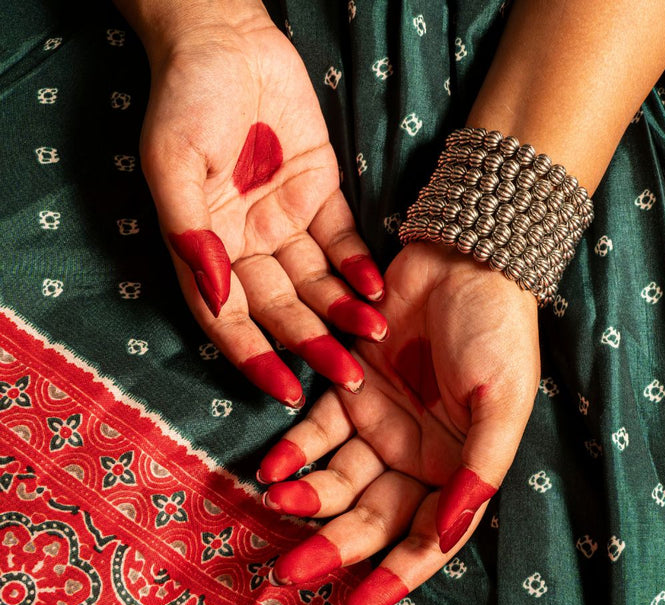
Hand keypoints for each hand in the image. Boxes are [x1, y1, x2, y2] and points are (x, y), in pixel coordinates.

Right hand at [135, 1, 385, 405]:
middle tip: (349, 378)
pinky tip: (376, 288)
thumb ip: (188, 230)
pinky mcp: (318, 196)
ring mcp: (285, 223)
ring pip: (318, 283)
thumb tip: (210, 291)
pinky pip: (341, 241)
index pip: (229, 319)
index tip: (285, 389)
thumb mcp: (170, 163)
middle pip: (282, 309)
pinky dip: (358, 266)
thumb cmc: (186, 98)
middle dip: (313, 343)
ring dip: (344, 311)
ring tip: (374, 334)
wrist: (226, 38)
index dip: (255, 356)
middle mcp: (246, 246)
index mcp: (205, 248)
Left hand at [258, 242, 539, 604]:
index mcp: (458, 469)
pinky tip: (274, 462)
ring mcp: (380, 425)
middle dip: (334, 545)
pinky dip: (296, 447)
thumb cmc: (497, 333)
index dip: (395, 576)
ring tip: (279, 500)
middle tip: (291, 572)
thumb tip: (446, 537)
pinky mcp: (349, 390)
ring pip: (338, 478)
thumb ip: (476, 471)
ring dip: (308, 494)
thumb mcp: (500, 406)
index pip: (426, 538)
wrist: (465, 261)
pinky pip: (317, 429)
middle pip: (372, 516)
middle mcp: (417, 456)